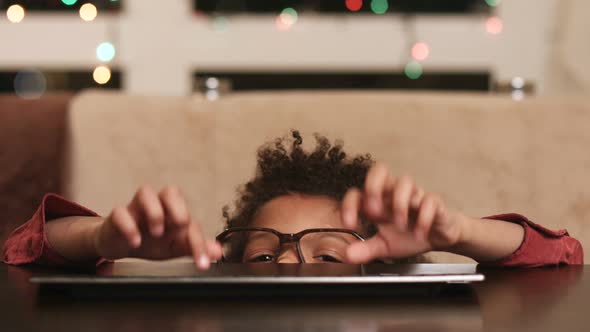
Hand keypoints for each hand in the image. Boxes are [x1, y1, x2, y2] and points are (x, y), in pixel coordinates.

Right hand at [93, 186, 221, 269]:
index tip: (202, 262)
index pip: (191, 221)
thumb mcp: (175, 246)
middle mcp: (157, 206)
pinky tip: (135, 241)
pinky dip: (129, 226)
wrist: (121, 246)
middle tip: (180, 226)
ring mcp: (136, 209)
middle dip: (178, 207)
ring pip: (145, 193)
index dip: (199, 242)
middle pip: (171, 191)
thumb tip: (218, 252)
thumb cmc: (151, 241)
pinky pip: (120, 212)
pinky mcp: (118, 216)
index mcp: (174, 212)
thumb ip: (195, 247)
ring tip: (157, 232)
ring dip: (154, 212)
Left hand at [341, 163, 464, 262]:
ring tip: (400, 225)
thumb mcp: (384, 246)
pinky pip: (429, 200)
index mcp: (378, 202)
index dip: (349, 205)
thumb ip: (366, 250)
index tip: (350, 224)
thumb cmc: (409, 236)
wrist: (438, 239)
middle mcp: (394, 194)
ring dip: (399, 204)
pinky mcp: (434, 202)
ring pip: (404, 181)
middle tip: (374, 211)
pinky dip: (423, 218)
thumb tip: (347, 256)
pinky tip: (419, 234)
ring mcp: (414, 196)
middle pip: (379, 171)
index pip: (357, 193)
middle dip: (373, 187)